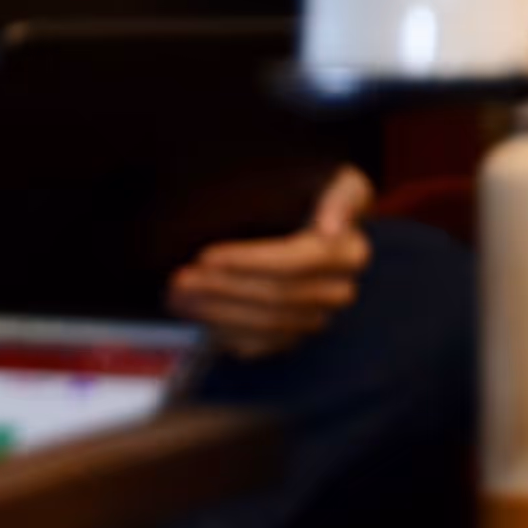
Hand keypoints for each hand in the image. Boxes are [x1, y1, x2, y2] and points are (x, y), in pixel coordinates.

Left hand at [169, 168, 375, 360]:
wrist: (317, 222)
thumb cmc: (318, 195)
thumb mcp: (337, 182)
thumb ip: (340, 197)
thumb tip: (332, 228)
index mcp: (349, 252)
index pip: (293, 263)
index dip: (247, 262)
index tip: (206, 256)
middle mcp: (338, 291)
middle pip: (275, 298)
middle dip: (222, 289)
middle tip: (180, 279)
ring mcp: (318, 318)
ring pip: (265, 325)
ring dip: (217, 313)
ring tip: (179, 296)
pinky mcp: (296, 336)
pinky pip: (261, 345)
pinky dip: (226, 333)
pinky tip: (200, 316)